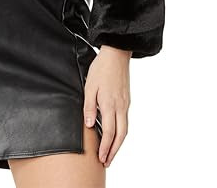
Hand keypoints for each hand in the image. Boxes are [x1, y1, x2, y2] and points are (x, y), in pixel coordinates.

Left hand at [83, 45, 131, 167]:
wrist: (117, 53)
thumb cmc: (101, 68)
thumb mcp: (90, 86)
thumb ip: (89, 107)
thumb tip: (90, 125)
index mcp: (110, 104)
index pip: (110, 132)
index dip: (105, 148)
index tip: (101, 158)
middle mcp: (121, 107)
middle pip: (121, 136)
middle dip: (114, 151)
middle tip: (107, 162)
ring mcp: (125, 104)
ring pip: (125, 130)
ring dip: (118, 144)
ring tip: (110, 152)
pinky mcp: (126, 100)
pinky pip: (125, 121)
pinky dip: (121, 132)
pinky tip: (115, 135)